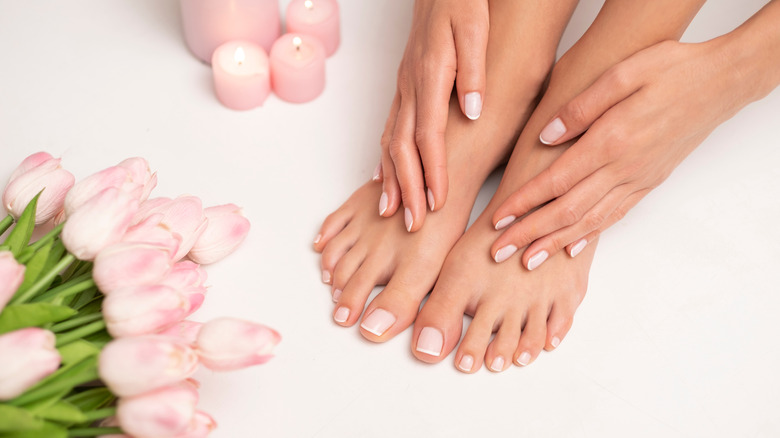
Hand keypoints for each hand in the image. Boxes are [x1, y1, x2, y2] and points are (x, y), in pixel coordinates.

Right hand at [377, 0, 487, 231]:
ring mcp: (402, 89)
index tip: (437, 203)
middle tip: (412, 223)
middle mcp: (410, 87)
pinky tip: (381, 176)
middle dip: (407, 188)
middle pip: (402, 147)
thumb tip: (473, 110)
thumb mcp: (474, 27)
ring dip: (391, 179)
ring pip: (389, 141)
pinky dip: (383, 157)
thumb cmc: (461, 2)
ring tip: (390, 211)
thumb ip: (474, 69)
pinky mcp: (403, 88)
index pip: (428, 135)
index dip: (432, 172)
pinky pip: (387, 128)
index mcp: (429, 76)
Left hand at [490, 38, 759, 269]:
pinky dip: (589, 235)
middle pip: (567, 211)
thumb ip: (581, 108)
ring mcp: (638, 180)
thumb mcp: (624, 73)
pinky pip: (614, 216)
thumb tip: (547, 137)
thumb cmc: (674, 70)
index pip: (556, 182)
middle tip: (498, 252)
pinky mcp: (649, 183)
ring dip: (554, 243)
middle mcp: (624, 169)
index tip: (498, 220)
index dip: (524, 204)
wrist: (722, 83)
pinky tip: (572, 247)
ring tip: (527, 261)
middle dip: (529, 234)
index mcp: (611, 142)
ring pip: (590, 221)